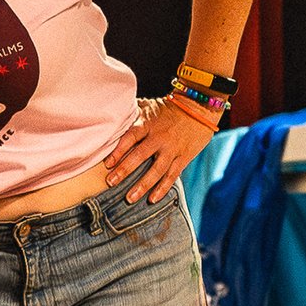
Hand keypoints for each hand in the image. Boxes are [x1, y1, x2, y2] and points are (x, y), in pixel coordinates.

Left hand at [102, 93, 220, 203]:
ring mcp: (172, 148)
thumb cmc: (168, 108)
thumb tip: (111, 119)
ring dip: (143, 185)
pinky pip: (172, 175)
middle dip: (124, 170)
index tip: (107, 164)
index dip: (118, 150)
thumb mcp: (148, 106)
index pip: (130, 137)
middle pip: (140, 155)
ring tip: (130, 198)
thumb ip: (132, 114)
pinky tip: (153, 199)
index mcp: (148, 123)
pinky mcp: (184, 157)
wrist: (198, 107)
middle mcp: (159, 137)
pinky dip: (163, 188)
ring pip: (156, 169)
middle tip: (111, 182)